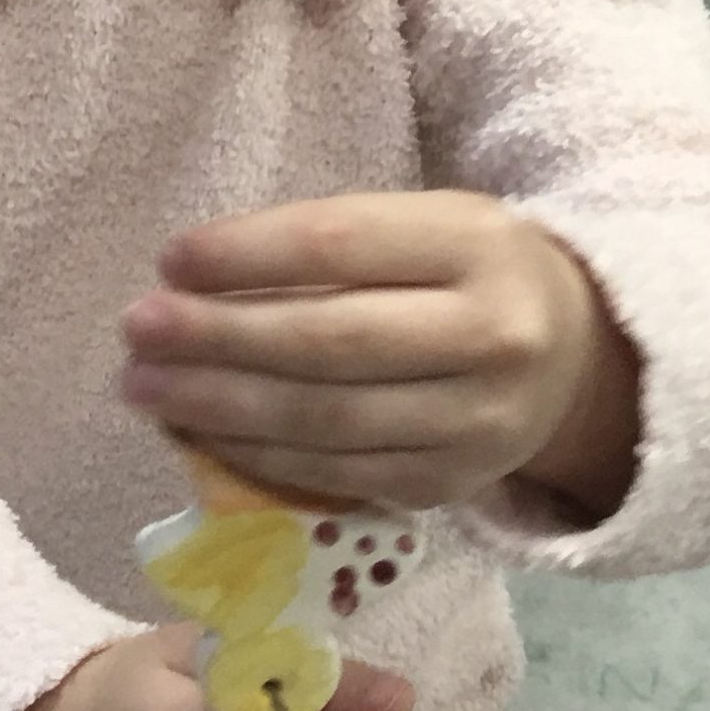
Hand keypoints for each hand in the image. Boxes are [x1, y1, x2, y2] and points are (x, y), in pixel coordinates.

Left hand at [121, 192, 638, 515]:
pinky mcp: (451, 485)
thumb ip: (329, 246)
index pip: (343, 245)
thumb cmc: (465, 271)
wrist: (573, 356)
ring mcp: (475, 422)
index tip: (170, 258)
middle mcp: (489, 336)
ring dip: (219, 406)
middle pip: (329, 343)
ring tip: (145, 386)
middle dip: (217, 339)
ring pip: (327, 421)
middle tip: (136, 330)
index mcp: (475, 245)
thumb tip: (193, 282)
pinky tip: (202, 431)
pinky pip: (337, 474)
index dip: (249, 255)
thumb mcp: (423, 225)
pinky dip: (259, 455)